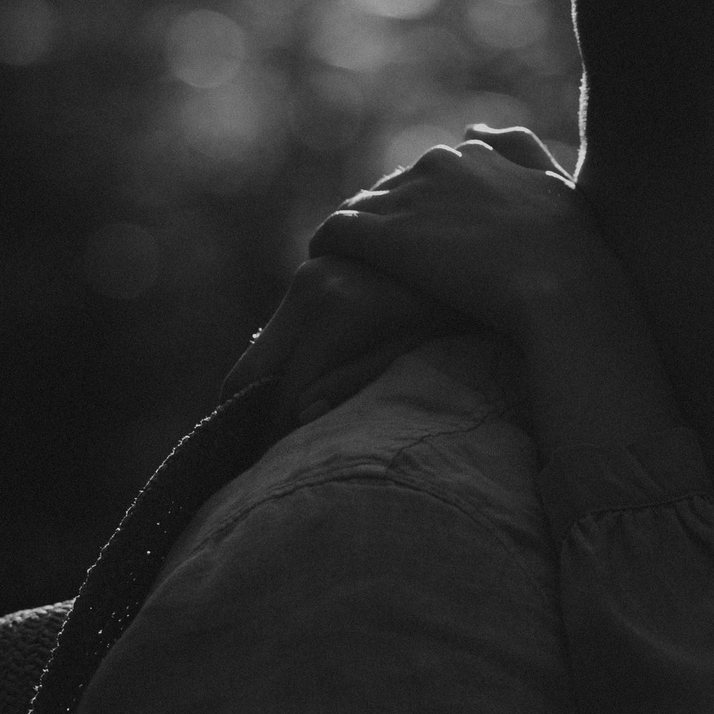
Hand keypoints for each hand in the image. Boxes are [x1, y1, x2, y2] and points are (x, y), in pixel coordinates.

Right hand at [222, 254, 463, 433]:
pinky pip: (280, 331)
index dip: (272, 434)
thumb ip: (354, 383)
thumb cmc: (448, 308)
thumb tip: (300, 414)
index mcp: (334, 311)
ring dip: (264, 392)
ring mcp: (305, 276)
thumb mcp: (410, 351)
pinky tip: (297, 392)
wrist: (465, 246)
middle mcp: (308, 287)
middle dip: (247, 416)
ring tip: (277, 431)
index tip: (271, 467)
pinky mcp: (309, 274)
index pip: (283, 389)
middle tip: (256, 456)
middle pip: (250, 370)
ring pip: (261, 351)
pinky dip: (280, 365)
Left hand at [311, 126, 678, 452]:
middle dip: (388, 224)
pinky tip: (329, 272)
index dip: (424, 215)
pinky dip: (326, 249)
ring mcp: (408, 198)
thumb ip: (519, 150)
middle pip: (389, 191)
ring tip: (354, 274)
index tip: (428, 250)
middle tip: (391, 269)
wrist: (564, 289)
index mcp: (475, 155)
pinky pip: (332, 233)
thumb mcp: (555, 187)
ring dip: (357, 239)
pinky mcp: (382, 236)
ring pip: (359, 210)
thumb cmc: (572, 250)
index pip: (427, 177)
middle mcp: (437, 164)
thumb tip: (473, 129)